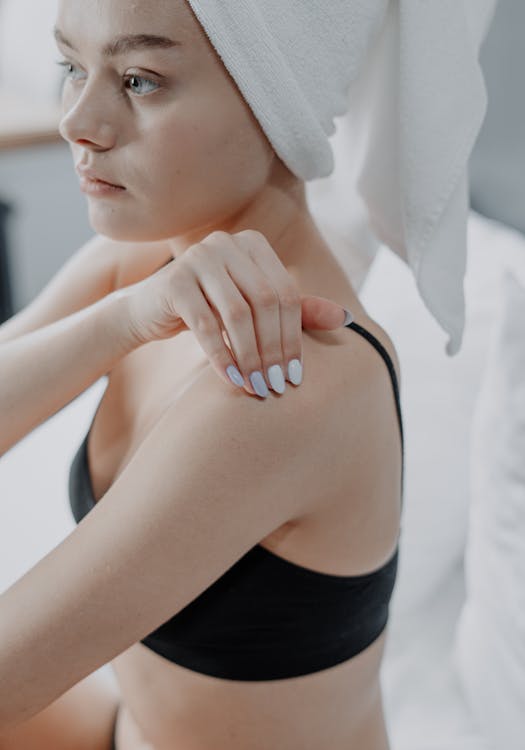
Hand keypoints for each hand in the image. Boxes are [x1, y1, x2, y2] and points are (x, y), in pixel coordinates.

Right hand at [118, 229, 351, 396]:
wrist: (151, 311)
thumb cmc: (209, 310)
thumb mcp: (254, 309)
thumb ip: (298, 311)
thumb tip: (347, 319)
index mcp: (253, 244)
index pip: (286, 293)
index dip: (294, 336)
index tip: (295, 375)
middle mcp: (227, 243)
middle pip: (265, 302)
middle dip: (273, 349)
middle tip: (277, 386)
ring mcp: (198, 258)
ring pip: (237, 314)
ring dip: (250, 356)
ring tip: (257, 387)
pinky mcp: (174, 282)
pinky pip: (205, 326)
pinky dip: (222, 357)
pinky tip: (232, 381)